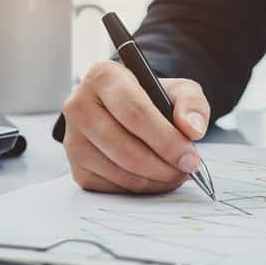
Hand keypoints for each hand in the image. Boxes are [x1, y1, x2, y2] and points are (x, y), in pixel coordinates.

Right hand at [62, 60, 210, 193]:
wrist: (127, 110)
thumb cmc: (152, 98)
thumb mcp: (179, 89)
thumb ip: (191, 104)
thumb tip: (192, 130)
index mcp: (103, 76)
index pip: (135, 113)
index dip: (167, 140)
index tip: (190, 158)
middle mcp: (79, 105)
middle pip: (125, 147)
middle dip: (163, 165)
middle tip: (187, 170)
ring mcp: (73, 138)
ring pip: (119, 171)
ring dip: (154, 180)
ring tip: (176, 173)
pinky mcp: (76, 166)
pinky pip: (110, 187)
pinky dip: (139, 188)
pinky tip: (155, 178)